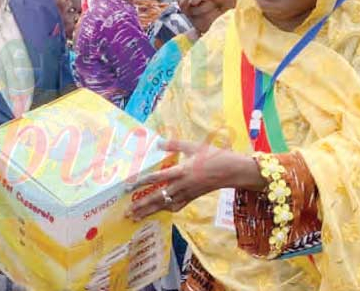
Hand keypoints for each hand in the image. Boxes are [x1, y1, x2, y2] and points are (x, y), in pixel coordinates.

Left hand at [127, 140, 261, 220]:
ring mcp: (187, 193)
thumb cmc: (214, 156)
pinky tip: (157, 212)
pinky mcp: (192, 198)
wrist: (232, 171)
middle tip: (127, 212)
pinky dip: (165, 210)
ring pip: (165, 205)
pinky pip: (176, 206)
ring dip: (150, 212)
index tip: (129, 186)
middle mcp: (182, 185)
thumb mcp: (194, 146)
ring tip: (136, 217)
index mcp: (182, 171)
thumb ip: (175, 145)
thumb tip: (158, 142)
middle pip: (158, 197)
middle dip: (142, 205)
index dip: (142, 182)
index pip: (158, 178)